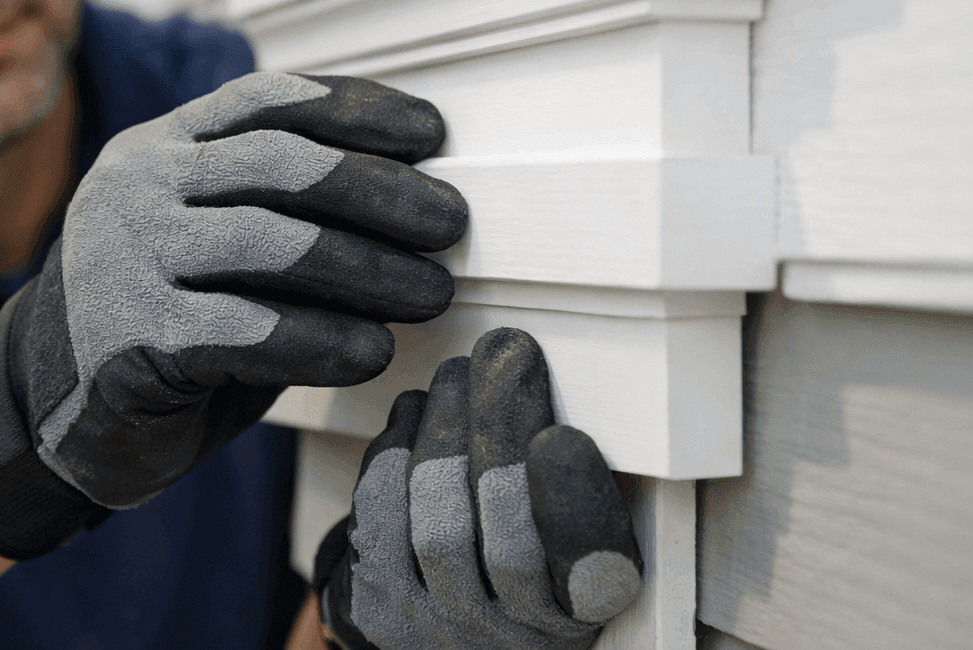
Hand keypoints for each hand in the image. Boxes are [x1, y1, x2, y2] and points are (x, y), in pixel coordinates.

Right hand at [0, 72, 469, 558]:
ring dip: (370, 269)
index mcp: (158, 147)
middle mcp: (137, 188)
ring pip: (273, 244)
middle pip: (281, 165)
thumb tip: (409, 194)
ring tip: (431, 291)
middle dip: (382, 189)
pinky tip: (370, 350)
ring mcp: (127, 260)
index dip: (359, 110)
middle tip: (451, 222)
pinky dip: (325, 340)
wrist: (45, 400)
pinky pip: (252, 332)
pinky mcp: (133, 341)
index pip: (269, 100)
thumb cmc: (158, 311)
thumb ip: (274, 205)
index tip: (433, 134)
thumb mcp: (202, 232)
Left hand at [314, 329, 641, 649]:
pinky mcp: (381, 601)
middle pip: (506, 534)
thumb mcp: (575, 529)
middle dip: (502, 425)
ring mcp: (442, 624)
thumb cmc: (526, 551)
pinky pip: (381, 511)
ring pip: (438, 519)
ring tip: (460, 372)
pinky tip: (417, 412)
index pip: (591, 573)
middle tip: (506, 351)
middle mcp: (516, 636)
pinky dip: (397, 447)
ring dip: (447, 425)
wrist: (449, 622)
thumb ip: (578, 480)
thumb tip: (542, 386)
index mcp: (584, 611)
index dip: (572, 507)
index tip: (559, 438)